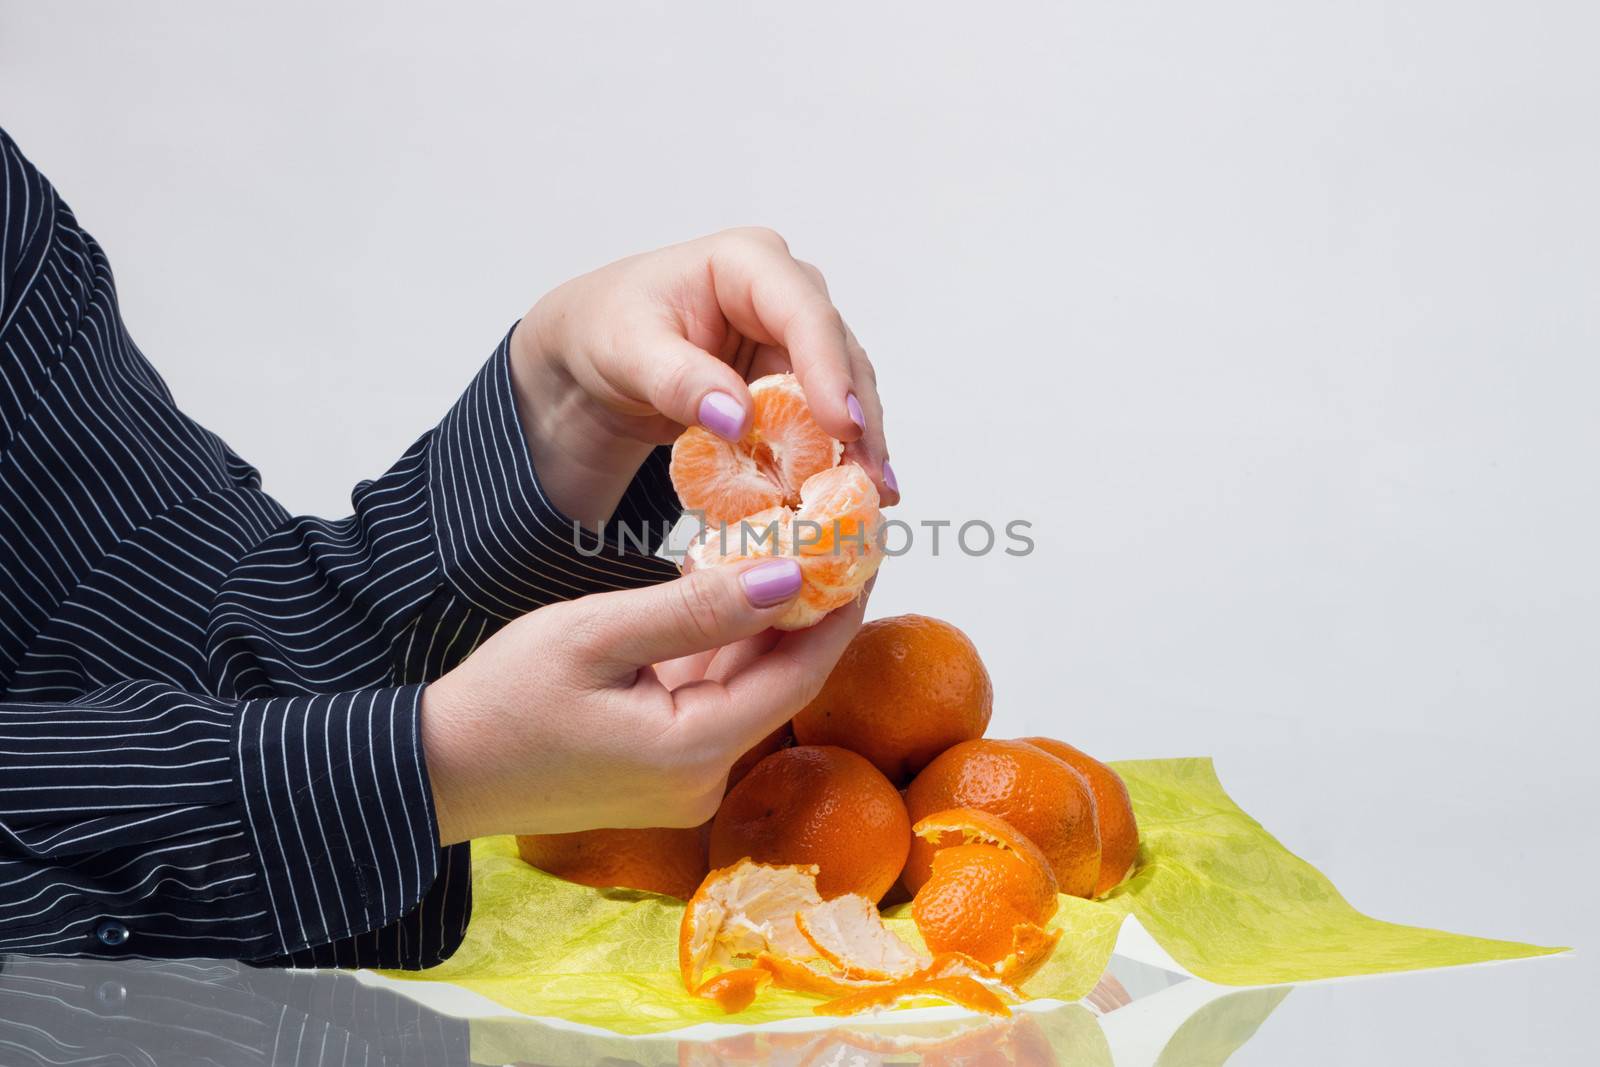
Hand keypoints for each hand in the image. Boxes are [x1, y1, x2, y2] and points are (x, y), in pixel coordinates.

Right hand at [419, 557, 865, 844]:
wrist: (437, 771)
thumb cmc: (500, 700)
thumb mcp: (594, 636)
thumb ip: (695, 608)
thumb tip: (788, 576)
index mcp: (692, 751)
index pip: (797, 673)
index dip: (838, 609)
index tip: (864, 547)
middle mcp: (702, 777)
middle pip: (778, 681)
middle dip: (809, 609)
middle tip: (836, 536)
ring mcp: (684, 778)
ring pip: (745, 687)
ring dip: (766, 624)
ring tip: (794, 546)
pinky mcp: (664, 768)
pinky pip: (711, 698)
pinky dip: (723, 647)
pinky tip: (733, 590)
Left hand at [508, 227, 897, 529]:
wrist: (595, 352)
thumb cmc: (607, 330)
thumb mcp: (626, 351)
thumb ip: (679, 380)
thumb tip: (739, 418)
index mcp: (747, 263)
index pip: (804, 313)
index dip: (830, 371)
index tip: (843, 427)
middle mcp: (785, 294)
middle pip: (840, 355)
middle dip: (858, 420)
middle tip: (871, 481)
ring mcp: (793, 338)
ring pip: (844, 390)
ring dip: (858, 446)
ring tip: (871, 498)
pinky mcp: (792, 381)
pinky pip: (822, 421)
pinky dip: (833, 458)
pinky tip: (847, 497)